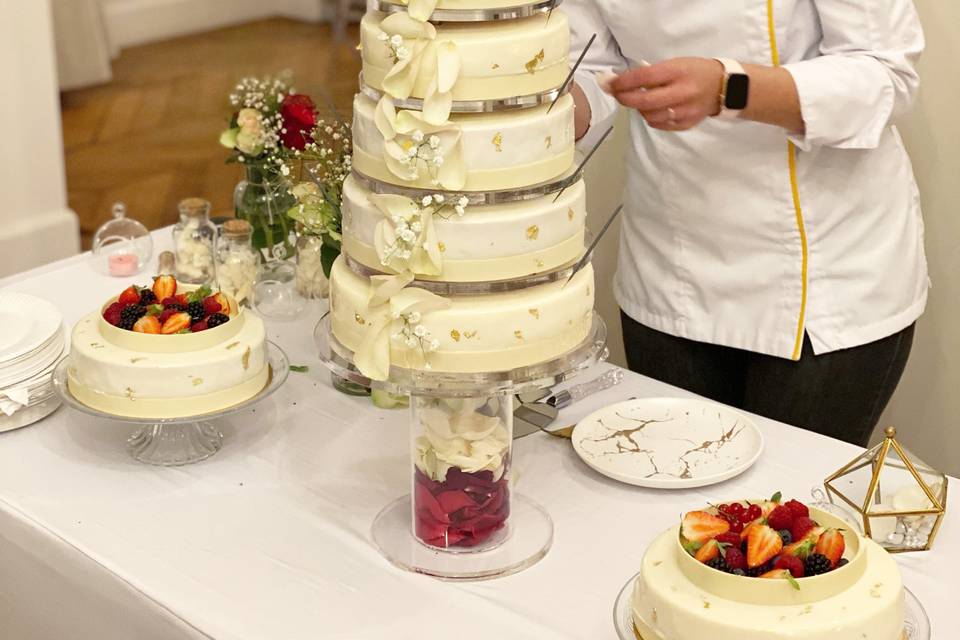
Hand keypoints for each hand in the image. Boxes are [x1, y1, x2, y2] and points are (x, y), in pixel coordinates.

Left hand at [610, 57, 724, 130]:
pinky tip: (653, 111)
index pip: (645, 77)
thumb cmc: (694, 71)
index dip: (624, 82)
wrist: (723, 86)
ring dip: (638, 110)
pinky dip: (651, 118)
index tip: (611, 83)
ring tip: (639, 102)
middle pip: (645, 101)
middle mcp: (682, 92)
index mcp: (678, 71)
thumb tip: (622, 82)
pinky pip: (660, 124)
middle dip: (625, 99)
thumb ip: (652, 73)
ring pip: (650, 116)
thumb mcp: (676, 63)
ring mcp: (685, 111)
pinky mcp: (687, 124)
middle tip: (617, 95)